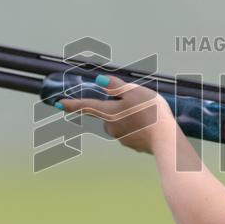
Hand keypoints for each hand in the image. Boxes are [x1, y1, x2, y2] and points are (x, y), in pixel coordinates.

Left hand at [57, 75, 176, 153]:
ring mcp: (122, 138)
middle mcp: (112, 127)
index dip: (72, 104)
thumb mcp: (133, 92)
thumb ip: (115, 85)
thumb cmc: (150, 113)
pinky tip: (151, 124)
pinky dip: (138, 127)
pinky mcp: (134, 145)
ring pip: (120, 124)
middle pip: (107, 115)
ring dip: (129, 118)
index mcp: (109, 113)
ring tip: (147, 112)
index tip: (59, 104)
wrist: (165, 139)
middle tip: (135, 101)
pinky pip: (132, 132)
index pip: (86, 106)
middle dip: (116, 108)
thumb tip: (99, 79)